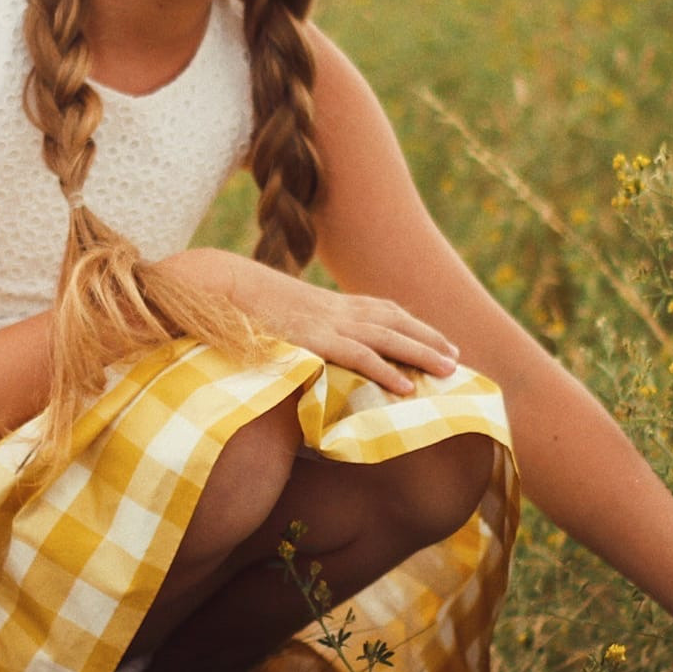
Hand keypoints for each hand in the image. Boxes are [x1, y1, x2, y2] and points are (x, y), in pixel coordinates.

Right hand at [163, 248, 458, 396]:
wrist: (215, 284)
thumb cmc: (238, 305)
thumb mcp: (275, 315)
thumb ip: (295, 328)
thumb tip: (298, 349)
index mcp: (327, 303)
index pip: (381, 309)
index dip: (412, 324)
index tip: (438, 339)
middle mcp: (334, 309)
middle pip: (394, 320)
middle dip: (428, 338)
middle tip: (457, 358)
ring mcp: (326, 323)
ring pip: (387, 337)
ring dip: (422, 353)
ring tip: (450, 371)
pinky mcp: (314, 340)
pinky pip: (359, 356)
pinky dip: (386, 370)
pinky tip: (408, 387)